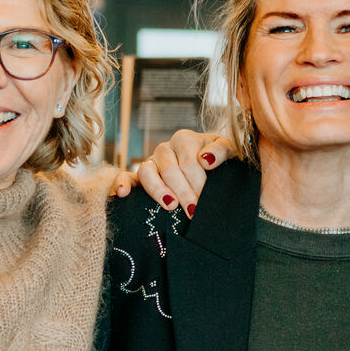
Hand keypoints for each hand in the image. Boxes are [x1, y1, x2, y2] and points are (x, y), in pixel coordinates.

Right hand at [118, 130, 232, 215]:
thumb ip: (221, 151)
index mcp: (184, 139)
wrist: (210, 172)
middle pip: (170, 170)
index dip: (198, 183)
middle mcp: (165, 149)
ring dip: (159, 191)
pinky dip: (121, 184)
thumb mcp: (228, 151)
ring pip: (147, 172)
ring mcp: (150, 162)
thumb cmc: (218, 162)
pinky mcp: (138, 177)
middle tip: (194, 211)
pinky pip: (126, 177)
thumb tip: (205, 160)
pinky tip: (123, 194)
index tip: (205, 201)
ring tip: (171, 206)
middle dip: (184, 192)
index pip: (189, 162)